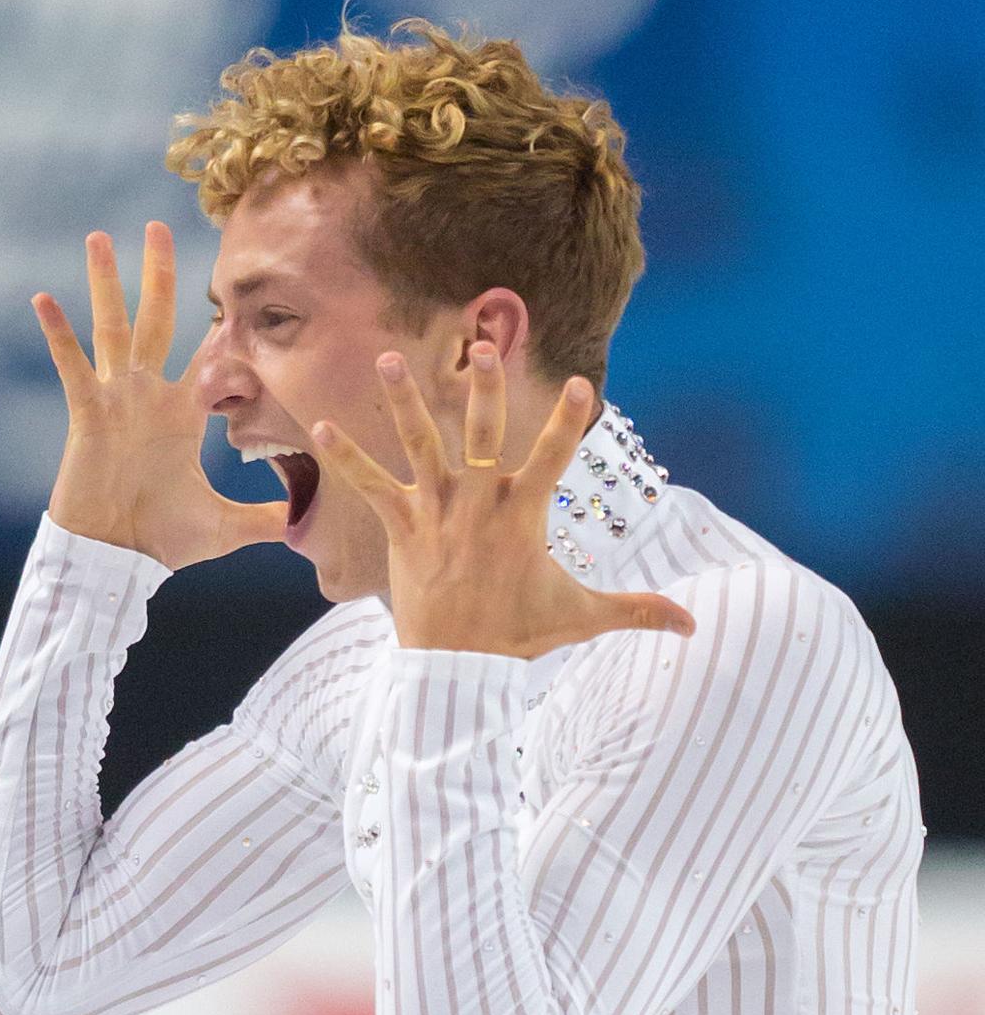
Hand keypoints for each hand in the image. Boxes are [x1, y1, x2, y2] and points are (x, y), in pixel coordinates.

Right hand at [32, 223, 286, 570]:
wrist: (116, 558)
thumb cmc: (163, 540)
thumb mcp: (225, 527)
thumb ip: (266, 519)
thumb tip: (306, 523)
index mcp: (182, 415)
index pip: (207, 360)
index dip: (222, 331)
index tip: (235, 294)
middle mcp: (149, 396)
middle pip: (158, 322)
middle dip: (160, 275)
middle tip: (159, 226)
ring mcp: (116, 401)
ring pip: (114, 329)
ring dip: (107, 284)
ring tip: (100, 237)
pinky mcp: (88, 415)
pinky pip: (73, 368)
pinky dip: (58, 335)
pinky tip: (43, 297)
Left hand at [309, 345, 694, 657]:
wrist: (459, 669)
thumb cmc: (521, 637)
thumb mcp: (582, 618)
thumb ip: (638, 611)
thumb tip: (694, 626)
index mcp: (523, 516)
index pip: (553, 457)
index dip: (567, 421)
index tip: (581, 382)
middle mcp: (479, 503)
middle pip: (483, 433)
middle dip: (486, 388)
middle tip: (482, 345)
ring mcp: (437, 512)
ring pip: (420, 446)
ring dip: (404, 401)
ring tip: (387, 359)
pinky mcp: (403, 528)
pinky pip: (370, 487)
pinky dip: (346, 458)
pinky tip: (320, 426)